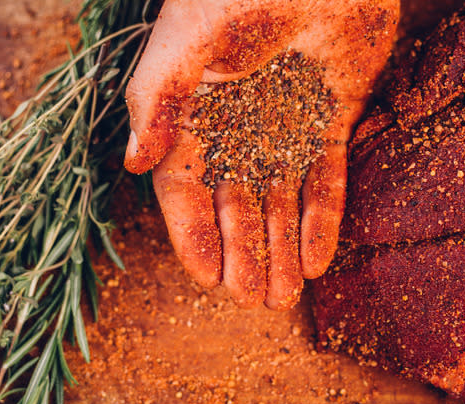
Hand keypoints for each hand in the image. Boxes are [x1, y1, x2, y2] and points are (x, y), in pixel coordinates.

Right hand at [124, 0, 397, 307]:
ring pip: (283, 202)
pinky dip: (323, 219)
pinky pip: (327, 179)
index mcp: (194, 115)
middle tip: (253, 302)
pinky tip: (318, 260)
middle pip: (237, 206)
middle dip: (246, 255)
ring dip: (283, 249)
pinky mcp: (331, 121)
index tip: (207, 279)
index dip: (194, 235)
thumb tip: (133, 163)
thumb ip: (157, 98)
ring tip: (285, 297)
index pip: (187, 189)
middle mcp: (238, 129)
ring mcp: (286, 128)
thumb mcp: (188, 39)